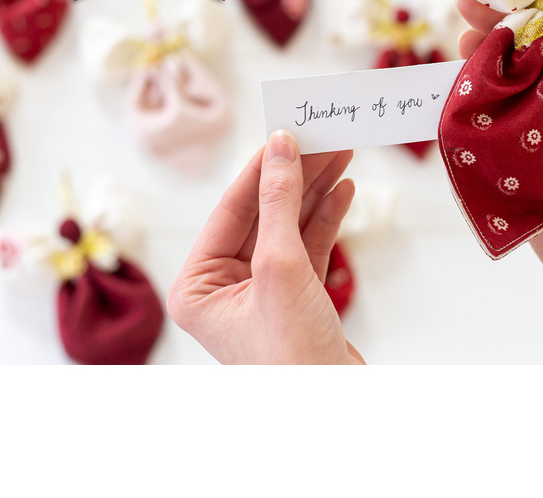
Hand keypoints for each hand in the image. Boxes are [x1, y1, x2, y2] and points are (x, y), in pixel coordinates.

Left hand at [168, 131, 363, 364]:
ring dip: (316, 190)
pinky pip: (307, 244)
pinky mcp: (295, 294)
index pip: (232, 209)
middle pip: (264, 213)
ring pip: (289, 225)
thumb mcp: (280, 266)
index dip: (262, 168)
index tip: (286, 133)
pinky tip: (343, 191)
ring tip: (341, 154)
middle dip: (296, 176)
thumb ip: (279, 202)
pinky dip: (326, 217)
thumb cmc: (291, 354)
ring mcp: (262, 289)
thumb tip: (280, 147)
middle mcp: (225, 284)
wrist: (337, 409)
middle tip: (323, 139)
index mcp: (199, 284)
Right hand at [457, 0, 542, 363]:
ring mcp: (540, 142)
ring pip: (509, 91)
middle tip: (470, 4)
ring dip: (484, 60)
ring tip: (462, 34)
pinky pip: (492, 131)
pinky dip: (472, 105)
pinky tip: (457, 80)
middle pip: (534, 62)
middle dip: (504, 30)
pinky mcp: (515, 168)